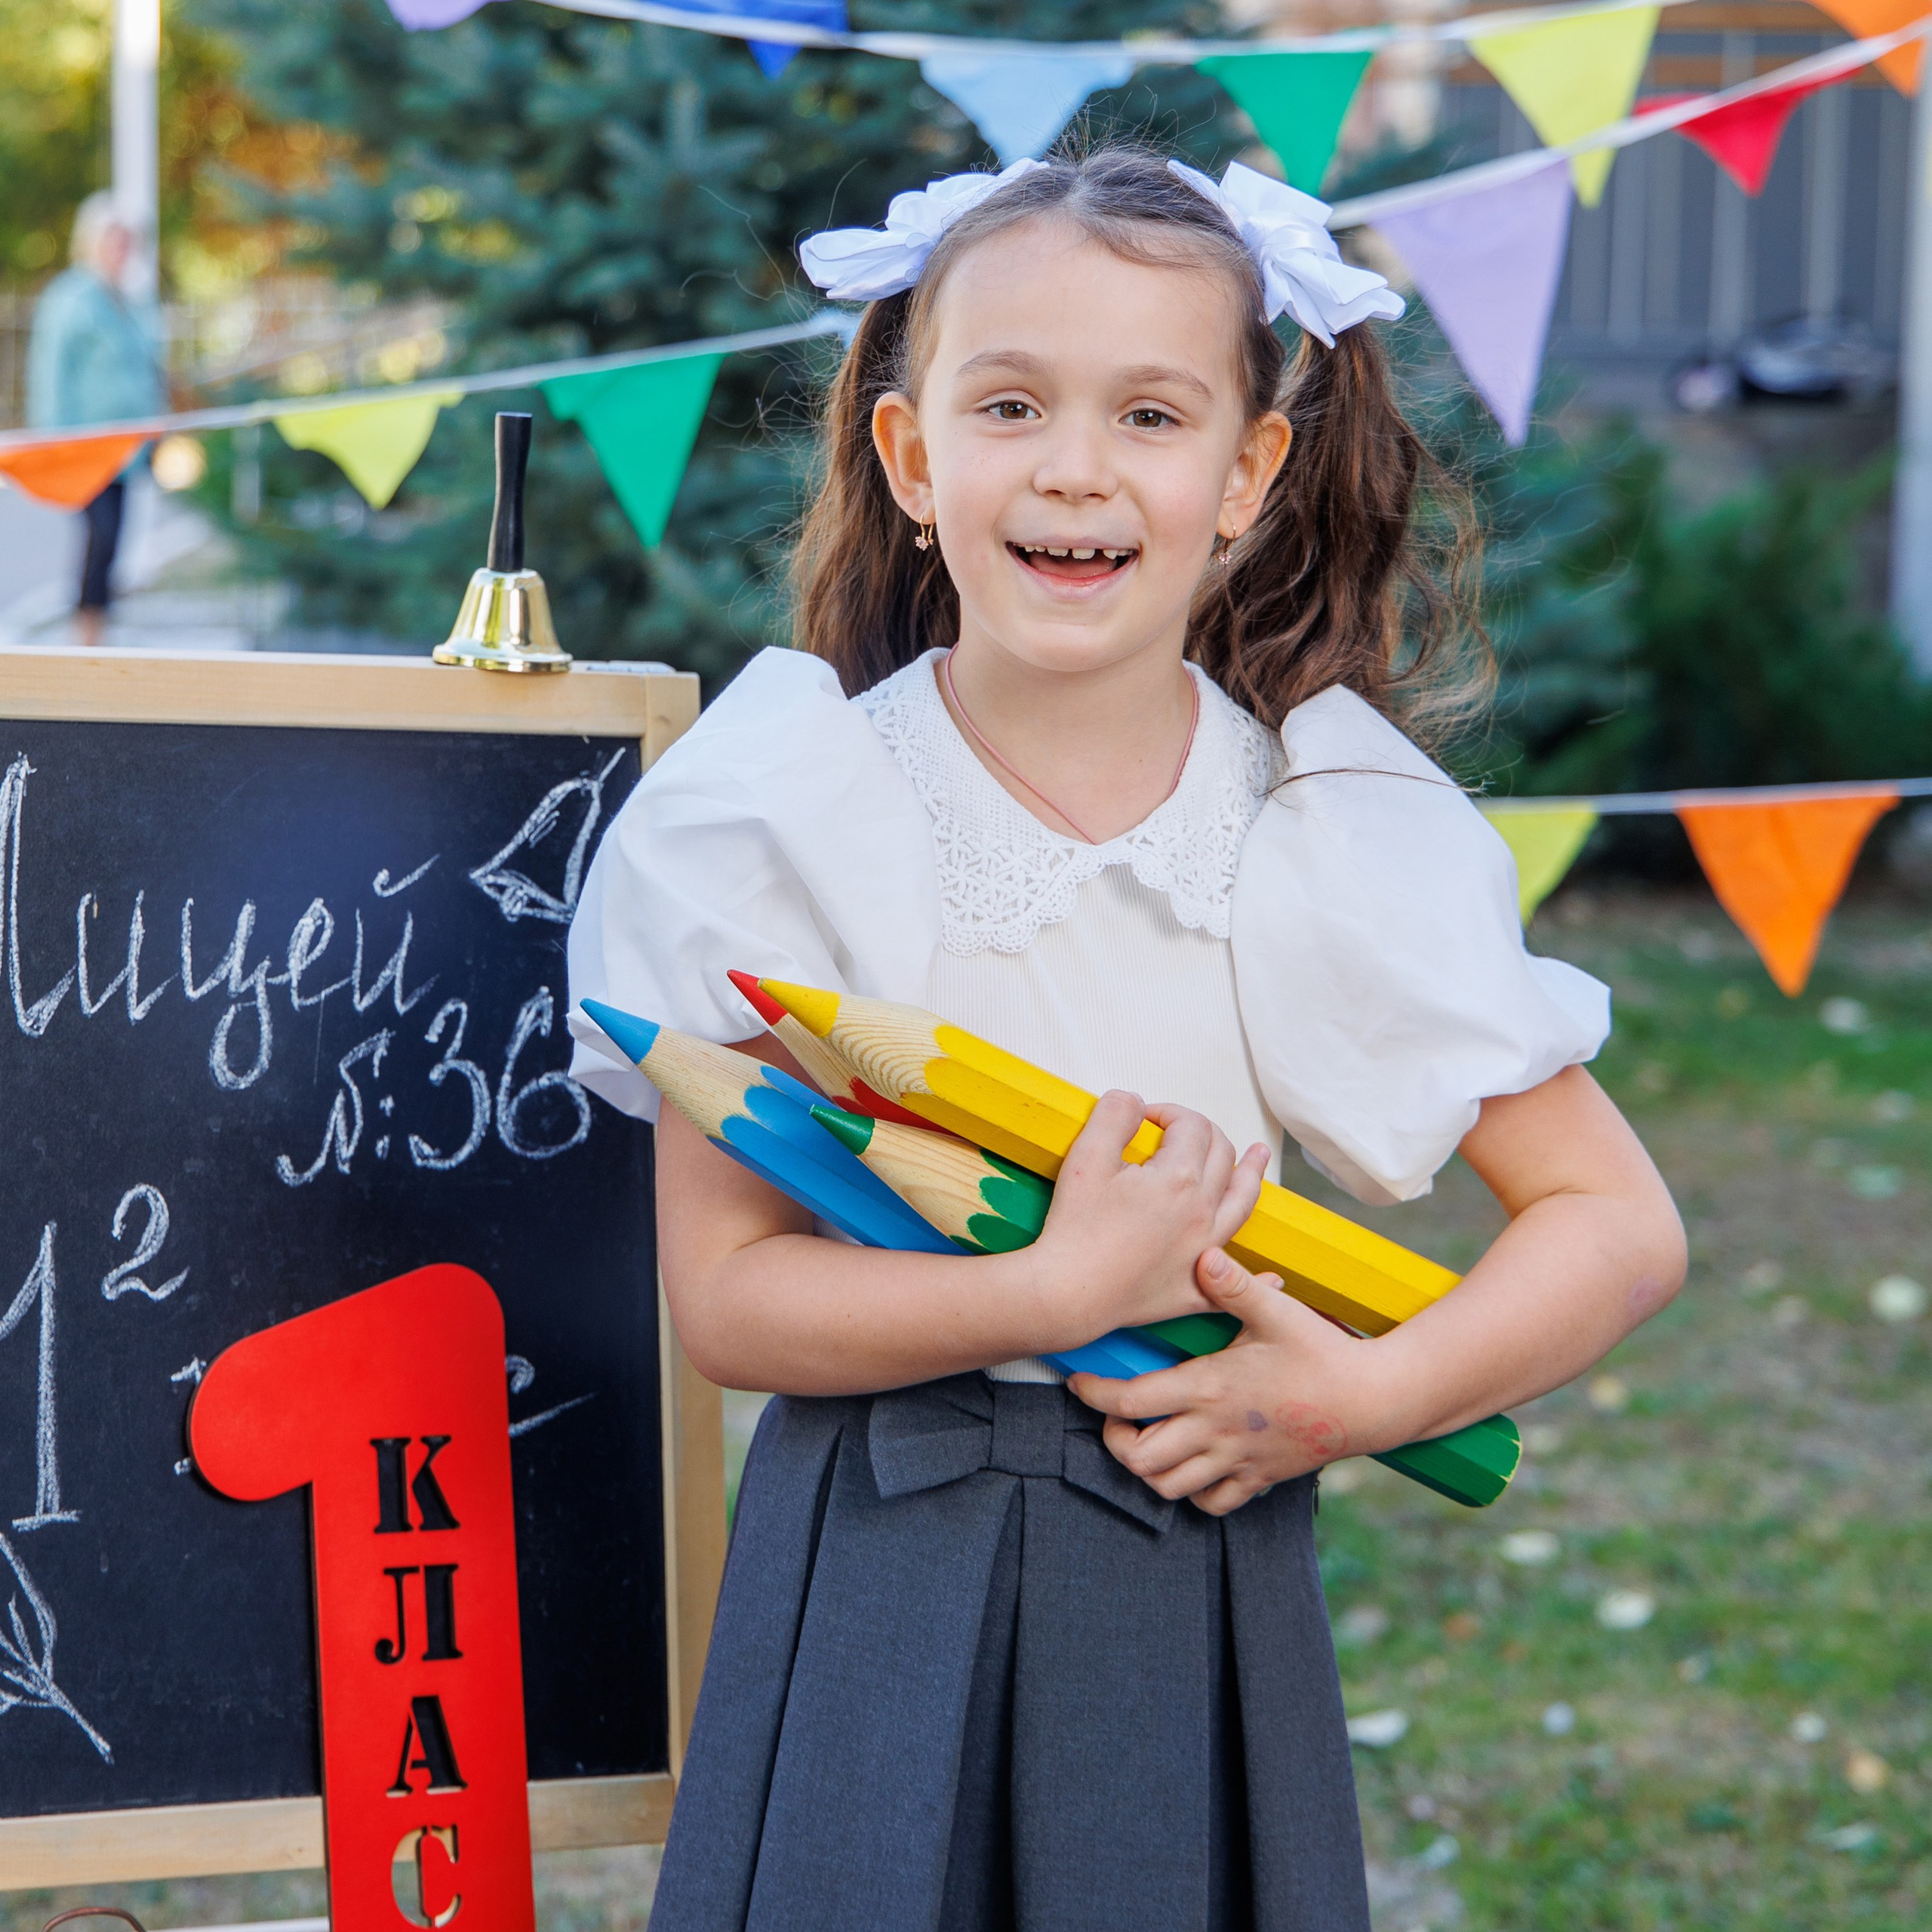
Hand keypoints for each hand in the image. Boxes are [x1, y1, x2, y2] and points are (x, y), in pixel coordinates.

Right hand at [1030, 1092, 1267, 1346]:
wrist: (1069, 1293)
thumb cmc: (1075, 1228)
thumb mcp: (1087, 1155)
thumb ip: (1114, 1115)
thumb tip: (1134, 1100)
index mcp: (1179, 1178)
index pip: (1191, 1126)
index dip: (1168, 1111)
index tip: (1144, 1117)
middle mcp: (1202, 1212)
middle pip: (1222, 1156)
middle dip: (1204, 1133)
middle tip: (1181, 1131)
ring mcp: (1203, 1252)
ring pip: (1241, 1204)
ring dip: (1252, 1175)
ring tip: (1259, 1156)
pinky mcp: (1193, 1289)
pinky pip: (1235, 1282)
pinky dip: (1257, 1279)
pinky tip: (1271, 1278)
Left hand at [1067, 1246, 1408, 1515]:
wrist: (1373, 1402)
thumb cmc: (1323, 1352)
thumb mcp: (1278, 1312)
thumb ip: (1235, 1286)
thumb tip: (1202, 1256)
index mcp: (1210, 1388)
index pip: (1132, 1401)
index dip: (1095, 1394)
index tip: (1078, 1382)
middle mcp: (1216, 1431)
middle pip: (1141, 1458)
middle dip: (1114, 1441)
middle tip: (1113, 1416)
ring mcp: (1237, 1461)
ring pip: (1170, 1488)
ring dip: (1147, 1469)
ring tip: (1143, 1439)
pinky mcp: (1260, 1478)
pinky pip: (1212, 1503)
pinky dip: (1191, 1491)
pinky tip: (1190, 1465)